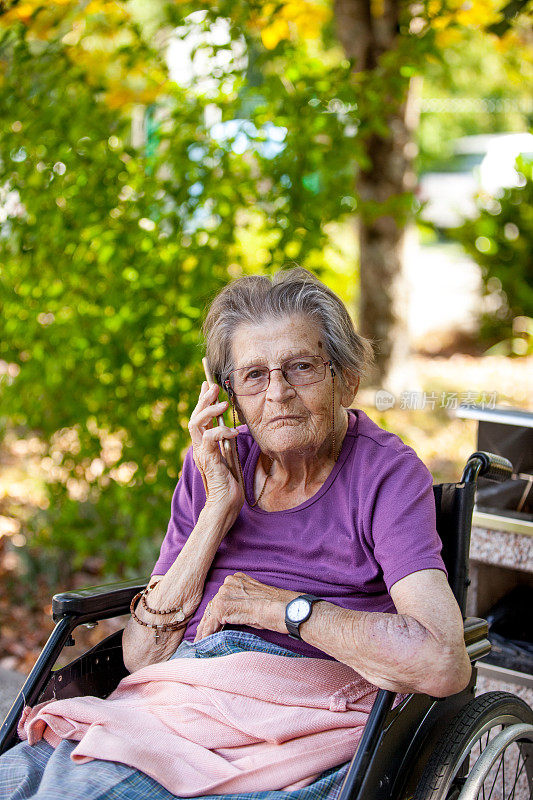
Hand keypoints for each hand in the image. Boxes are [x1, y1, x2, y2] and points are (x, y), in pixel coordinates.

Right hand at [188, 381, 242, 513]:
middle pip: (195, 417)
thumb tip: (231, 427)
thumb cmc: (230, 485)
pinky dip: (220, 431)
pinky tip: (233, 431)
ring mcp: (201, 454)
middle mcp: (199, 448)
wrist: (225, 505)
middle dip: (203, 399)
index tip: (207, 384)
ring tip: (223, 403)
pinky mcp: (207, 460)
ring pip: (195, 424)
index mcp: (204, 446)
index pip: (200, 418)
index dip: (202, 400)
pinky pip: (209, 439)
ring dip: (208, 411)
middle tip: (214, 386)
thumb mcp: (230, 457)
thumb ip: (227, 443)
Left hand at [194, 572, 297, 640]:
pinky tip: (205, 642)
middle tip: (202, 636)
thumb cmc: (277, 609)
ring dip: (206, 629)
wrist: (286, 610)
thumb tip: (227, 618)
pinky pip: (211, 622)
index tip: (209, 625)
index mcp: (237, 579)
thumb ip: (240, 605)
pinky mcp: (224, 606)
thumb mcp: (255, 603)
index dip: (214, 614)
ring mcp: (226, 592)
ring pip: (210, 614)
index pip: (221, 598)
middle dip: (208, 622)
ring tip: (201, 642)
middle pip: (213, 605)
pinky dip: (208, 633)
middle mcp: (229, 582)